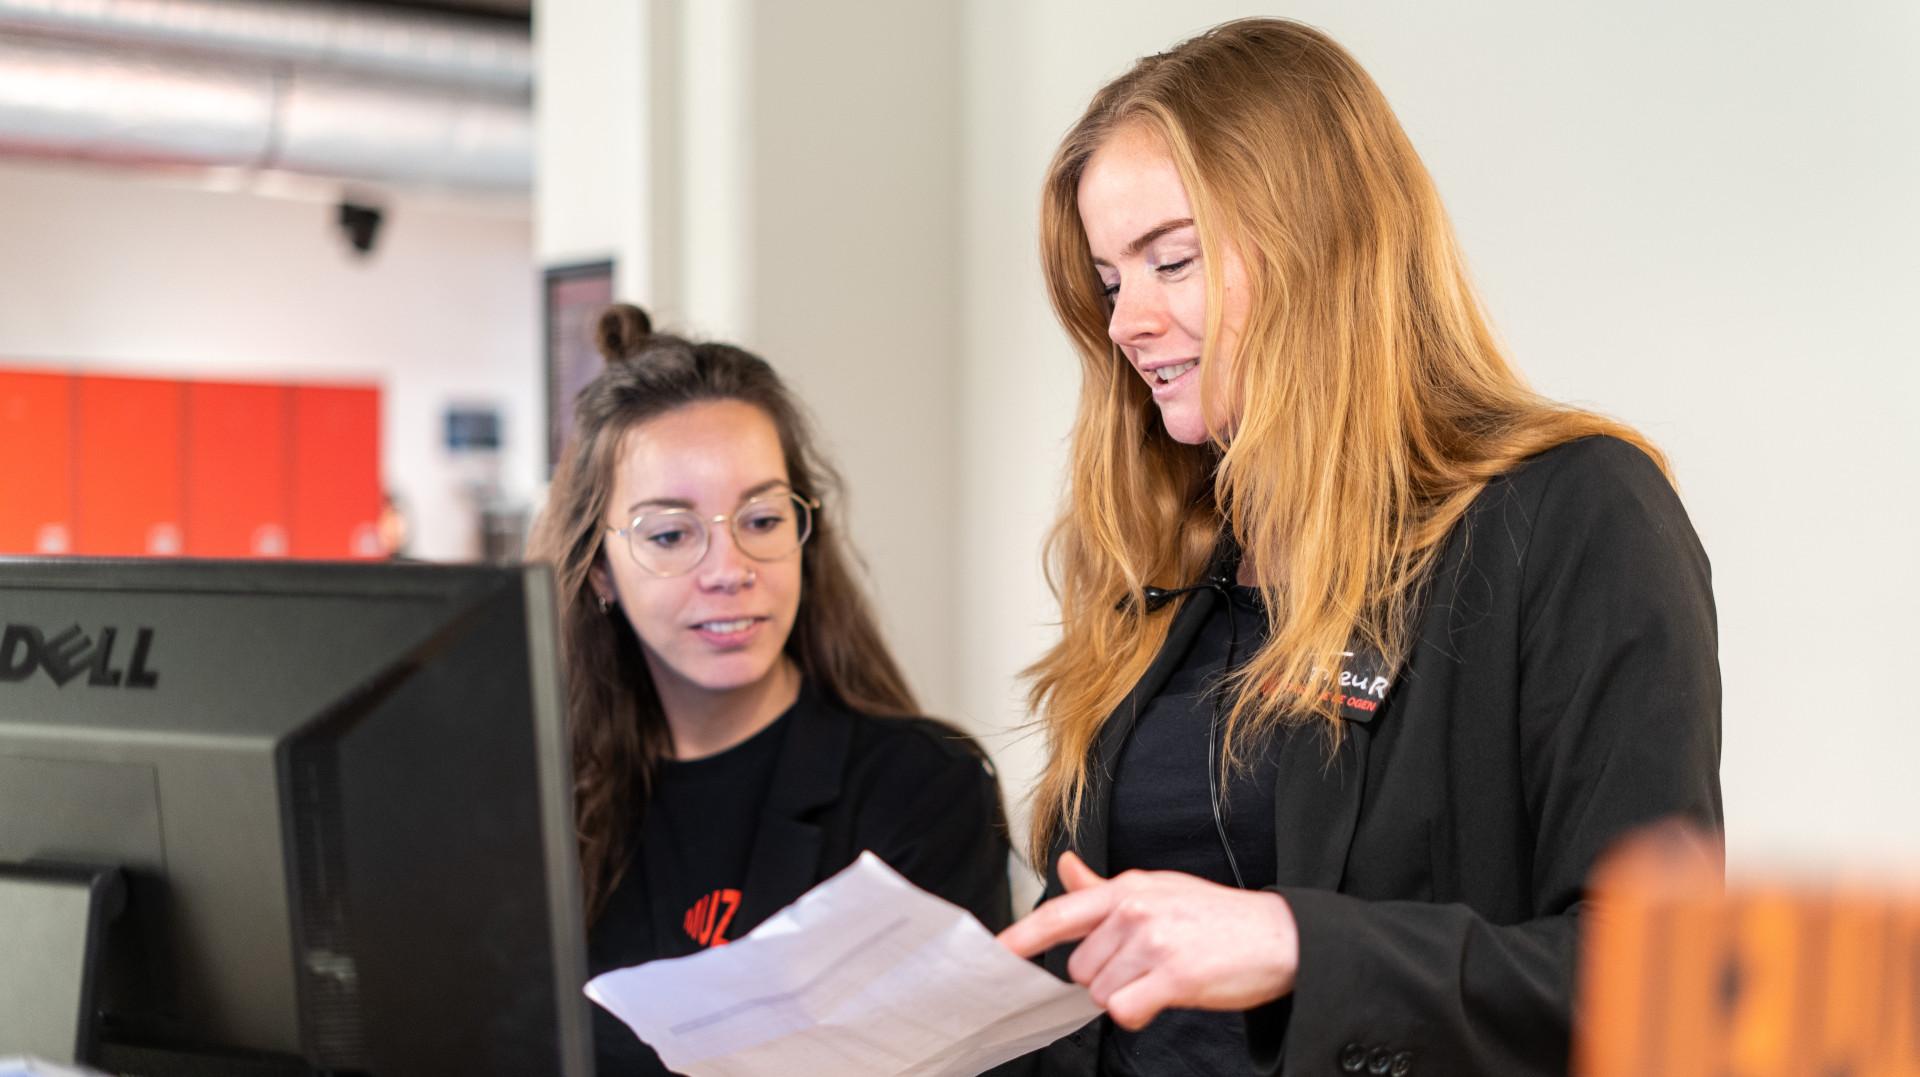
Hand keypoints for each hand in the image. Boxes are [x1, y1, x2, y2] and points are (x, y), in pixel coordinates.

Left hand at [996, 852, 1299, 1029]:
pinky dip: (1140, 1012)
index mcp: (1127, 888)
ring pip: (1101, 993)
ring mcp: (1154, 941)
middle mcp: (1135, 909)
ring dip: (1127, 994)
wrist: (1279, 937)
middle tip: (1146, 965)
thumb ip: (1104, 888)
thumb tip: (1066, 865)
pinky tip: (1167, 996)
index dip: (1022, 936)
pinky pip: (1125, 1010)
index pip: (1061, 912)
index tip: (995, 952)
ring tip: (1163, 975)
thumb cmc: (1214, 918)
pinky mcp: (1174, 975)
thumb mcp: (1157, 890)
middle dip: (1105, 977)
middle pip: (1079, 968)